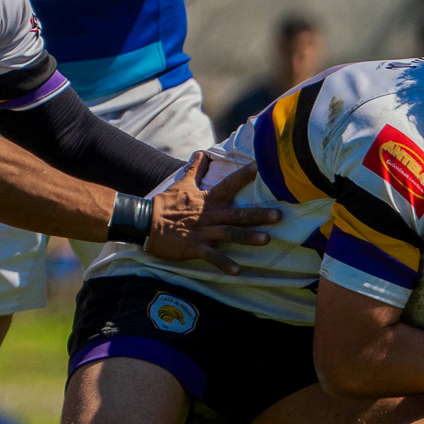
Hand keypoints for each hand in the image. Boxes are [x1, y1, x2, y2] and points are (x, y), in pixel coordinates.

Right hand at [145, 152, 280, 275]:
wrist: (145, 222)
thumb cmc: (166, 204)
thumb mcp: (182, 184)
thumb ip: (196, 170)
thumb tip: (202, 153)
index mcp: (208, 199)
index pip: (229, 184)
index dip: (244, 175)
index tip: (262, 167)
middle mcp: (209, 215)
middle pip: (237, 214)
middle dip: (258, 215)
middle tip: (278, 215)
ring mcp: (202, 231)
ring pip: (229, 234)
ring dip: (248, 237)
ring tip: (266, 240)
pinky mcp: (194, 247)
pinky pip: (212, 256)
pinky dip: (224, 263)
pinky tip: (238, 271)